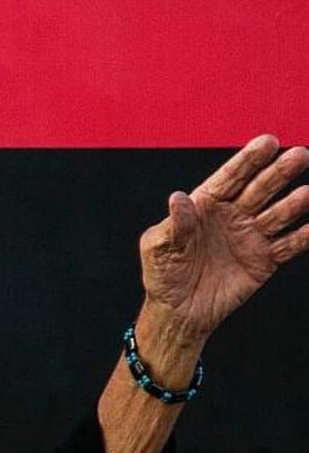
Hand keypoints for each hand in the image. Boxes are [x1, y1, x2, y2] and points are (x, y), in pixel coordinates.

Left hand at [139, 135, 308, 339]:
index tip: (269, 141)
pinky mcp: (264, 259)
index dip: (249, 160)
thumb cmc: (162, 275)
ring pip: (278, 213)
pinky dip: (303, 237)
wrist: (179, 311)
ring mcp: (250, 235)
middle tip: (300, 155)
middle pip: (260, 189)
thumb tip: (178, 198)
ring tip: (308, 193)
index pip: (230, 178)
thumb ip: (173, 224)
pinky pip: (288, 245)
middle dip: (279, 173)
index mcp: (205, 205)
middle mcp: (232, 215)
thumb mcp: (158, 247)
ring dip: (295, 203)